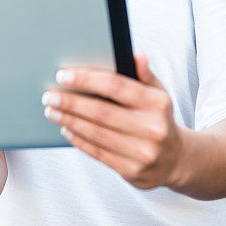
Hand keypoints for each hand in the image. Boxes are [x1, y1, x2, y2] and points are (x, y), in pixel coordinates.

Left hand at [42, 53, 183, 189]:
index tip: (63, 75)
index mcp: (157, 104)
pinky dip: (78, 140)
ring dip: (69, 120)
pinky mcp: (132, 171)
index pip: (116, 86)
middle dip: (71, 102)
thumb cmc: (158, 119)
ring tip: (52, 110)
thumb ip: (144, 74)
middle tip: (49, 95)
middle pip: (101, 111)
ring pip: (96, 133)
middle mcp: (152, 128)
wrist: (175, 160)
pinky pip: (98, 152)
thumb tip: (137, 55)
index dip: (87, 79)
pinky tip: (65, 129)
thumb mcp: (158, 94)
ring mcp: (142, 152)